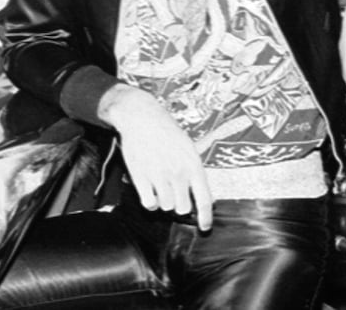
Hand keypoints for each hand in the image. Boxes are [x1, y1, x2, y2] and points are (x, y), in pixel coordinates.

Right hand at [99, 84, 213, 230]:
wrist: (141, 117)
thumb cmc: (165, 130)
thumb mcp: (188, 147)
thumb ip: (193, 170)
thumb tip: (198, 192)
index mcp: (193, 165)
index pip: (204, 199)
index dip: (205, 217)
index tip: (205, 227)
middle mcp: (177, 173)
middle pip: (182, 208)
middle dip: (179, 204)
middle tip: (173, 193)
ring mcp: (159, 176)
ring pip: (165, 206)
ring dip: (163, 201)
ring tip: (160, 186)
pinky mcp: (141, 177)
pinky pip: (149, 203)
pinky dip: (150, 201)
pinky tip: (149, 190)